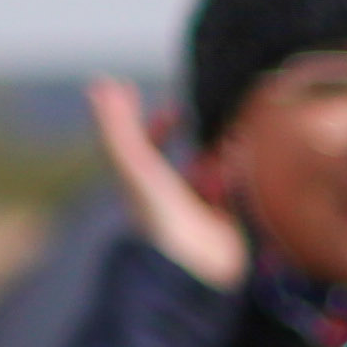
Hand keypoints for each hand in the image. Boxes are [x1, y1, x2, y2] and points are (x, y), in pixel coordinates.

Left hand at [86, 75, 248, 292]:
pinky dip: (241, 183)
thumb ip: (119, 126)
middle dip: (201, 140)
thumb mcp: (136, 163)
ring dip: (224, 159)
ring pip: (214, 177)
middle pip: (186, 160)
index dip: (157, 124)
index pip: (148, 147)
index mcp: (145, 183)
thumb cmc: (160, 215)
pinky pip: (236, 198)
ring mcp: (200, 213)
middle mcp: (172, 197)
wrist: (193, 264)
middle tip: (216, 122)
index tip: (174, 107)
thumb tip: (99, 82)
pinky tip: (246, 173)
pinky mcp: (227, 228)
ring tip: (235, 145)